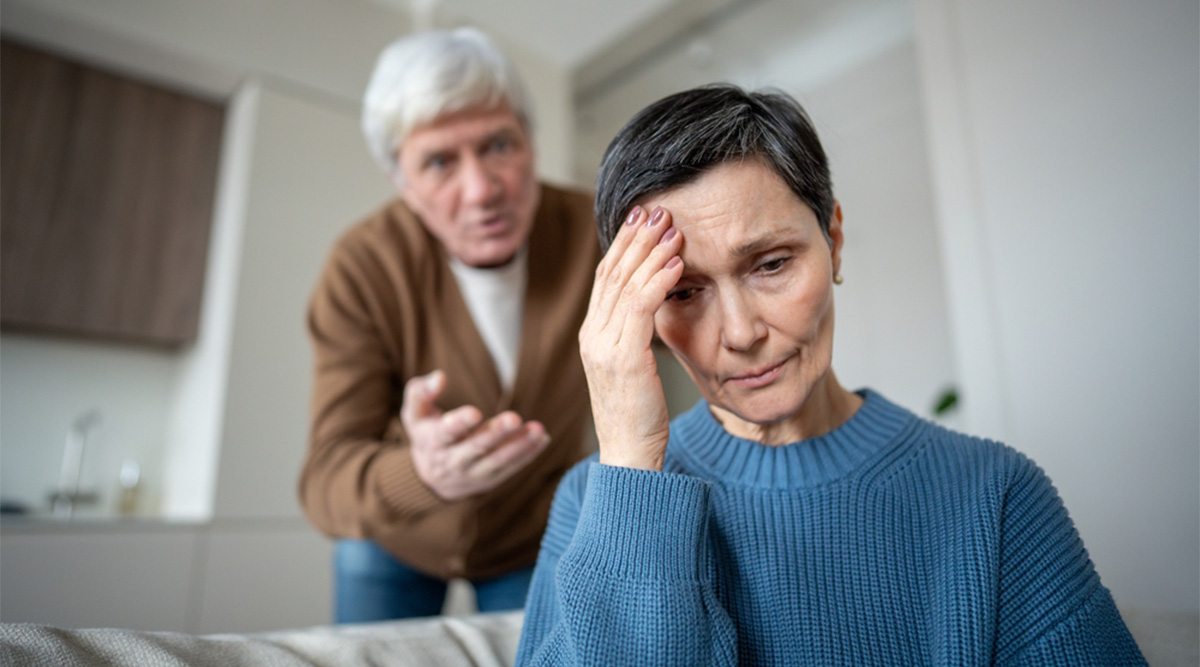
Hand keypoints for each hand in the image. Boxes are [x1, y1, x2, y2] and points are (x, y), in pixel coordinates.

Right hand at [401, 369, 550, 500]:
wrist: (430, 479)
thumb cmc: (426, 433)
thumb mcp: (414, 414)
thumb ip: (421, 392)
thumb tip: (439, 376)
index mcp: (433, 441)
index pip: (446, 433)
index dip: (459, 423)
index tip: (474, 413)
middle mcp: (453, 461)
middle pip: (476, 447)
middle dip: (496, 434)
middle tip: (514, 418)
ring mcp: (473, 473)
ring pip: (497, 461)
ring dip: (519, 446)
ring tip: (537, 429)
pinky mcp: (490, 480)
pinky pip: (511, 468)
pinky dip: (528, 455)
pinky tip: (542, 439)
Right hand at [578, 205, 684, 470]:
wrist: (630, 459)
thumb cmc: (638, 418)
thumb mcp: (634, 369)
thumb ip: (636, 336)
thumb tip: (656, 304)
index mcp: (593, 336)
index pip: (606, 279)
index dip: (623, 245)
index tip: (643, 219)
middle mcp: (592, 337)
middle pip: (612, 274)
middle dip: (637, 238)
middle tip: (659, 210)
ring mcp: (603, 347)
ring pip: (626, 285)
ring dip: (651, 251)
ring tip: (673, 227)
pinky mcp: (622, 359)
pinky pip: (641, 309)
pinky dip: (658, 280)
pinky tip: (677, 262)